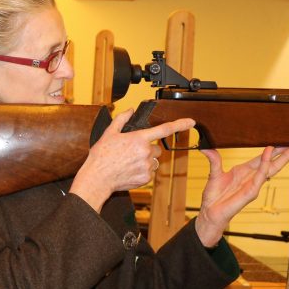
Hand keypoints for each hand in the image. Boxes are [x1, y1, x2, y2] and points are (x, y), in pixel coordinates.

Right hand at [70, 109, 194, 211]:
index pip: (164, 129)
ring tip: (128, 163)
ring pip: (153, 161)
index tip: (191, 122)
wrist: (98, 178)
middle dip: (148, 149)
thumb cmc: (101, 156)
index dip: (180, 124)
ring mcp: (147, 166)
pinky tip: (129, 171)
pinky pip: (149, 172)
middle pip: (157, 148)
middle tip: (132, 153)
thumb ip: (121, 119)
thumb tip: (130, 110)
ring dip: (145, 160)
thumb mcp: (109, 134)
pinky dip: (142, 171)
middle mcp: (145, 152)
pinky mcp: (146, 178)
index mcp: (138, 138)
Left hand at [194, 145, 288, 246]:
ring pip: (270, 169)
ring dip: (281, 159)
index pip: (262, 159)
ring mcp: (252, 185)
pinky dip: (264, 167)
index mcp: (244, 171)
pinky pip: (259, 178)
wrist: (209, 212)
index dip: (273, 151)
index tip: (284, 142)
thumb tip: (206, 148)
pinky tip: (268, 157)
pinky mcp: (249, 193)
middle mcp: (250, 177)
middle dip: (285, 154)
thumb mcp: (214, 174)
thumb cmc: (214, 196)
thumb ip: (214, 161)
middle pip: (272, 163)